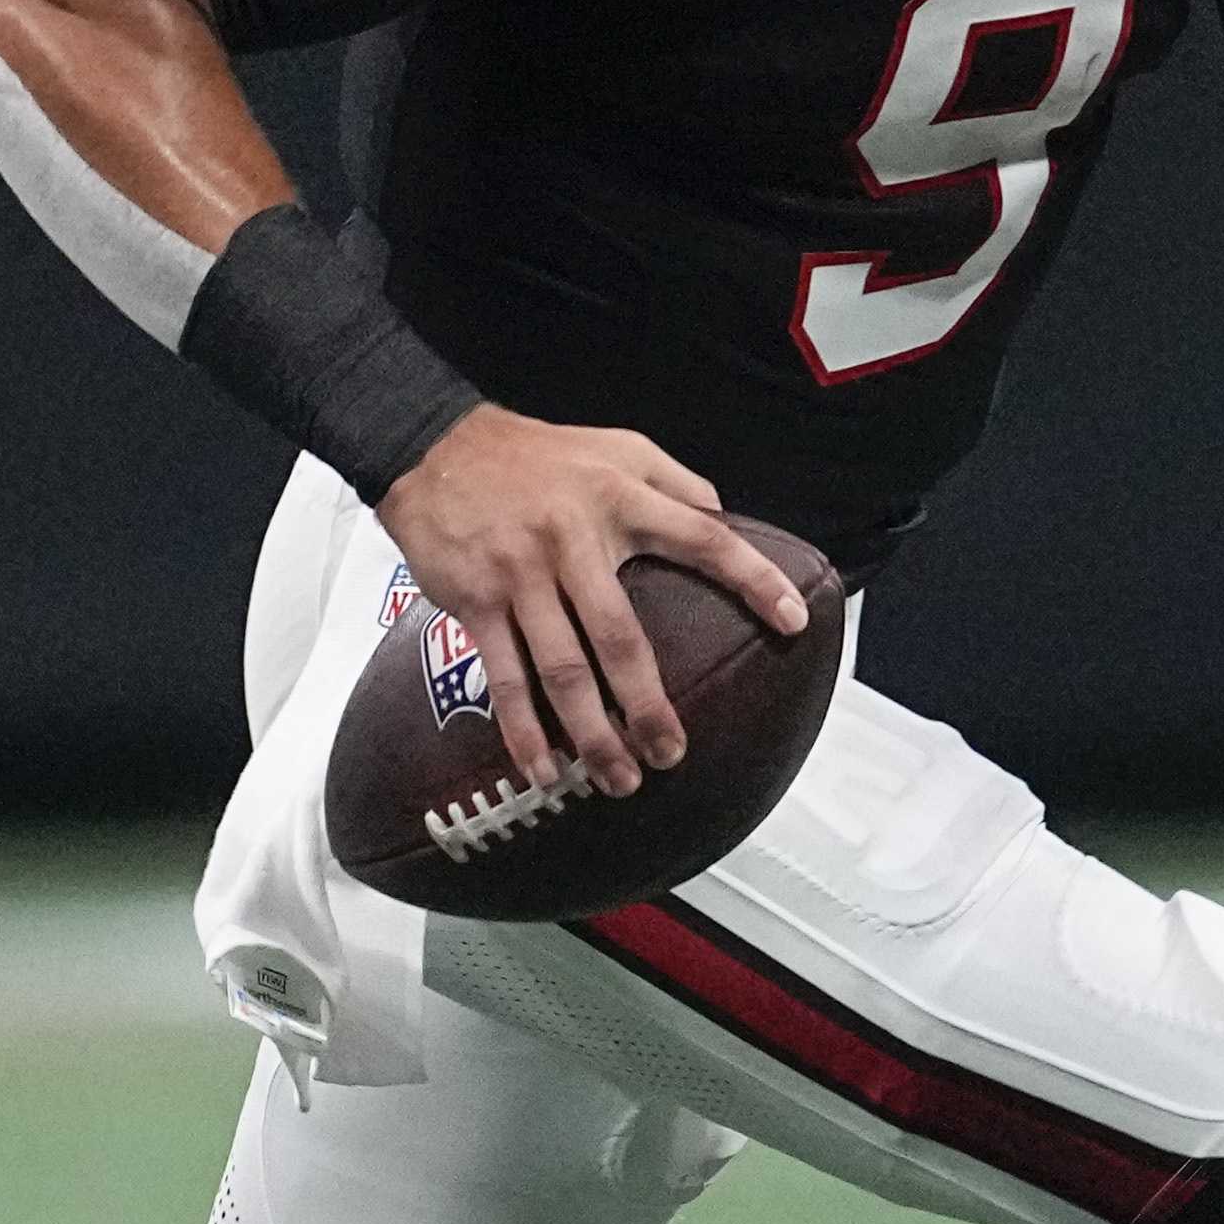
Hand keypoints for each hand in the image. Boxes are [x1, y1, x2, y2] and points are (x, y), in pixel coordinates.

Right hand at [370, 406, 810, 799]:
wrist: (430, 445)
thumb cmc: (535, 453)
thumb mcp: (618, 446)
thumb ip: (676, 482)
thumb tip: (725, 522)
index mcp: (620, 498)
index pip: (704, 538)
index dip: (753, 579)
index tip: (793, 622)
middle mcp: (573, 540)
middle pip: (622, 637)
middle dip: (649, 706)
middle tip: (672, 753)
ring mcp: (521, 575)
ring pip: (564, 671)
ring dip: (593, 734)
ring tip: (620, 778)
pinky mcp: (476, 601)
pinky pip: (505, 677)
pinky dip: (524, 731)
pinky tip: (543, 770)